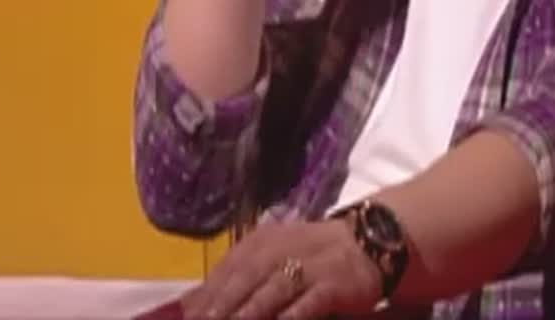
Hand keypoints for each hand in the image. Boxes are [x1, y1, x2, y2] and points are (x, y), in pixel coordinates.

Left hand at [179, 219, 381, 319]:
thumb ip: (233, 278)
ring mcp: (308, 267)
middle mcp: (281, 251)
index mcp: (261, 243)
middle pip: (244, 281)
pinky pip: (307, 304)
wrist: (366, 241)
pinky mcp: (332, 285)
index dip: (205, 296)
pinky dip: (290, 316)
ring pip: (271, 292)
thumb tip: (189, 303)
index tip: (187, 318)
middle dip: (220, 306)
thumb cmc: (311, 254)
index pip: (226, 270)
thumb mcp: (270, 256)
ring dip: (248, 313)